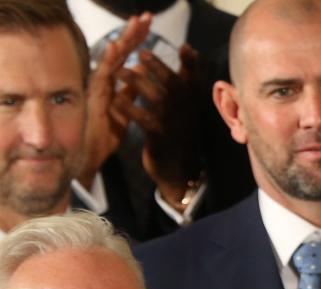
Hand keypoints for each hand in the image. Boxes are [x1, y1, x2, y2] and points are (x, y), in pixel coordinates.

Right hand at [80, 13, 152, 188]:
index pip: (126, 55)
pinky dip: (107, 62)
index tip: (148, 24)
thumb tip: (139, 72)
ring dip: (123, 40)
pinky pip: (100, 78)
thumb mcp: (124, 109)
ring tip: (135, 24)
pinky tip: (113, 48)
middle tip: (146, 17)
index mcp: (113, 83)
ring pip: (110, 59)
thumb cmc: (103, 134)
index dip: (137, 40)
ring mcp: (97, 87)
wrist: (88, 155)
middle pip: (119, 52)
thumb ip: (130, 91)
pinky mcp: (93, 99)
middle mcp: (104, 81)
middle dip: (133, 34)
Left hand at [114, 44, 202, 208]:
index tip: (185, 47)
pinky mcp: (159, 139)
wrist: (178, 170)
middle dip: (159, 67)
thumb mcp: (186, 108)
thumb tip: (189, 50)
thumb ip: (186, 81)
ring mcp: (173, 126)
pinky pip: (144, 120)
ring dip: (138, 83)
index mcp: (192, 105)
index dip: (192, 64)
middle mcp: (186, 113)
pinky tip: (116, 98)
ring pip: (157, 99)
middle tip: (140, 52)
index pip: (195, 80)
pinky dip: (129, 108)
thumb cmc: (178, 134)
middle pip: (174, 85)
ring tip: (119, 71)